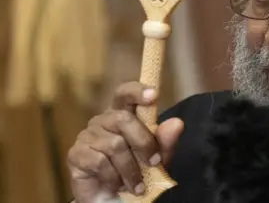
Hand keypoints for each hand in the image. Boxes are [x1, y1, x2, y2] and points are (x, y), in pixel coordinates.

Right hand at [67, 82, 183, 202]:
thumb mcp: (157, 157)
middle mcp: (103, 120)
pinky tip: (117, 185)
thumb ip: (165, 141)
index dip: (138, 91)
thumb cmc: (135, 171)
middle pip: (124, 119)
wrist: (112, 198)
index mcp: (122, 114)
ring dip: (131, 169)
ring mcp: (87, 136)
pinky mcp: (76, 154)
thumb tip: (177, 123)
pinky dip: (114, 178)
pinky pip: (100, 162)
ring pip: (115, 145)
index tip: (154, 95)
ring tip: (137, 185)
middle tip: (154, 163)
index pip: (125, 93)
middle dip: (144, 143)